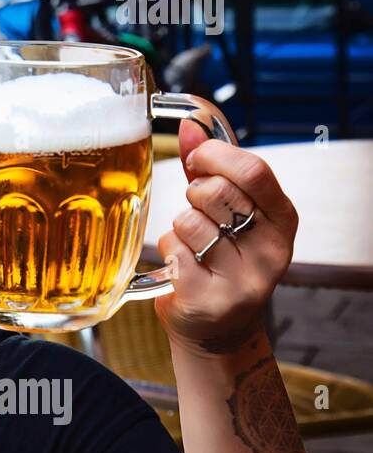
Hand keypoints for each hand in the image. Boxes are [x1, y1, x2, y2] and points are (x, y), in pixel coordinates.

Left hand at [154, 119, 299, 354]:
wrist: (218, 327)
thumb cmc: (220, 258)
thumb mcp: (228, 210)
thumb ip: (211, 167)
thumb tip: (190, 125)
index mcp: (283, 219)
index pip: (253, 171)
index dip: (215, 156)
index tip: (196, 159)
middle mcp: (272, 249)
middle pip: (215, 192)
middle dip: (193, 194)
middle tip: (199, 214)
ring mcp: (244, 278)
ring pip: (188, 221)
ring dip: (178, 227)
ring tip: (193, 246)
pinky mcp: (210, 298)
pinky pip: (172, 249)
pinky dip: (168, 250)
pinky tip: (183, 266)